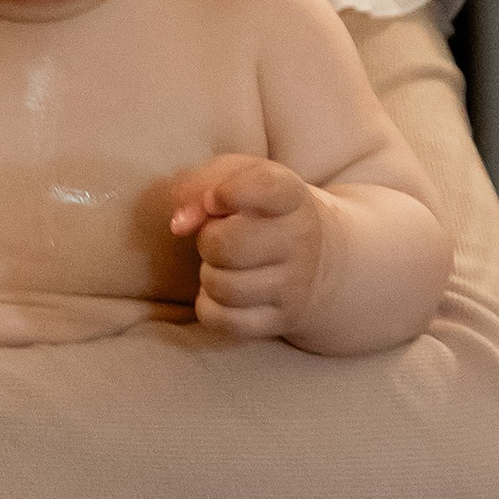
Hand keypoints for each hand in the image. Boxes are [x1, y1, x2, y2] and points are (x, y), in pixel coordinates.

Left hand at [168, 154, 325, 340]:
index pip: (265, 188)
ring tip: (224, 265)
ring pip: (221, 286)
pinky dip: (209, 306)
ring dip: (208, 274)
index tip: (216, 199)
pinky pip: (222, 320)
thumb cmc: (264, 211)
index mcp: (291, 197)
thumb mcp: (240, 177)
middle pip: (225, 244)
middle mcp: (300, 241)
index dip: (229, 192)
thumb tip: (180, 224)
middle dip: (207, 239)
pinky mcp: (280, 320)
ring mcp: (294, 286)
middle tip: (218, 237)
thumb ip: (202, 184)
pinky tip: (222, 292)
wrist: (319, 261)